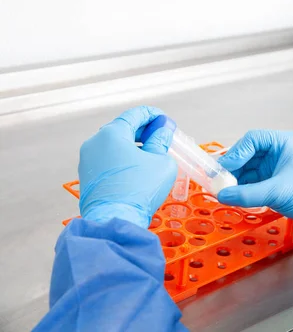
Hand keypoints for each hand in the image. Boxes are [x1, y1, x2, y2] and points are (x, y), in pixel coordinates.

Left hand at [78, 106, 177, 228]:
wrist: (114, 219)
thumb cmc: (139, 189)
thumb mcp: (161, 161)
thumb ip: (161, 141)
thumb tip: (162, 131)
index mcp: (112, 134)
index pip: (135, 114)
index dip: (153, 114)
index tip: (165, 120)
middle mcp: (95, 142)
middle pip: (122, 128)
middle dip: (143, 130)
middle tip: (160, 135)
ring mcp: (88, 159)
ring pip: (113, 144)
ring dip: (132, 144)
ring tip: (150, 152)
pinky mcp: (87, 175)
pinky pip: (107, 159)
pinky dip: (122, 157)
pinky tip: (136, 166)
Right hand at [217, 130, 292, 232]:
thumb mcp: (278, 192)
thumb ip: (248, 194)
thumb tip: (223, 195)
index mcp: (283, 142)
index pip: (252, 140)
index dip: (236, 153)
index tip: (225, 169)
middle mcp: (277, 150)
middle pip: (246, 154)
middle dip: (233, 168)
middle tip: (220, 181)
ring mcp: (274, 165)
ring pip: (247, 168)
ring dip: (236, 179)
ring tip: (225, 191)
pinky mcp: (273, 179)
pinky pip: (252, 180)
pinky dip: (243, 187)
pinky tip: (235, 195)